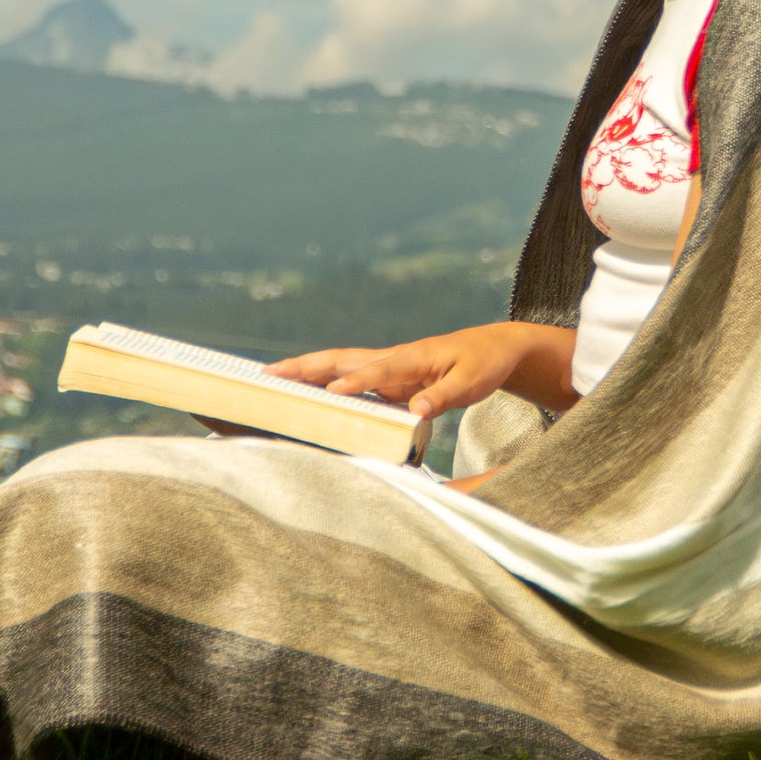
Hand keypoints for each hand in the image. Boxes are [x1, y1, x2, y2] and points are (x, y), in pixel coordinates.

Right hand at [271, 321, 576, 420]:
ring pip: (338, 364)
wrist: (491, 347)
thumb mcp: (471, 383)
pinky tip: (304, 392)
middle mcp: (392, 359)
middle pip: (341, 360)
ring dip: (305, 369)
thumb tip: (418, 412)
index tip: (332, 394)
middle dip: (306, 366)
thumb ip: (444, 396)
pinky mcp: (386, 376)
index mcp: (412, 358)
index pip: (378, 370)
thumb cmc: (482, 364)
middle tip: (269, 374)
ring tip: (271, 377)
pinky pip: (347, 377)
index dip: (355, 382)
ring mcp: (386, 366)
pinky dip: (321, 380)